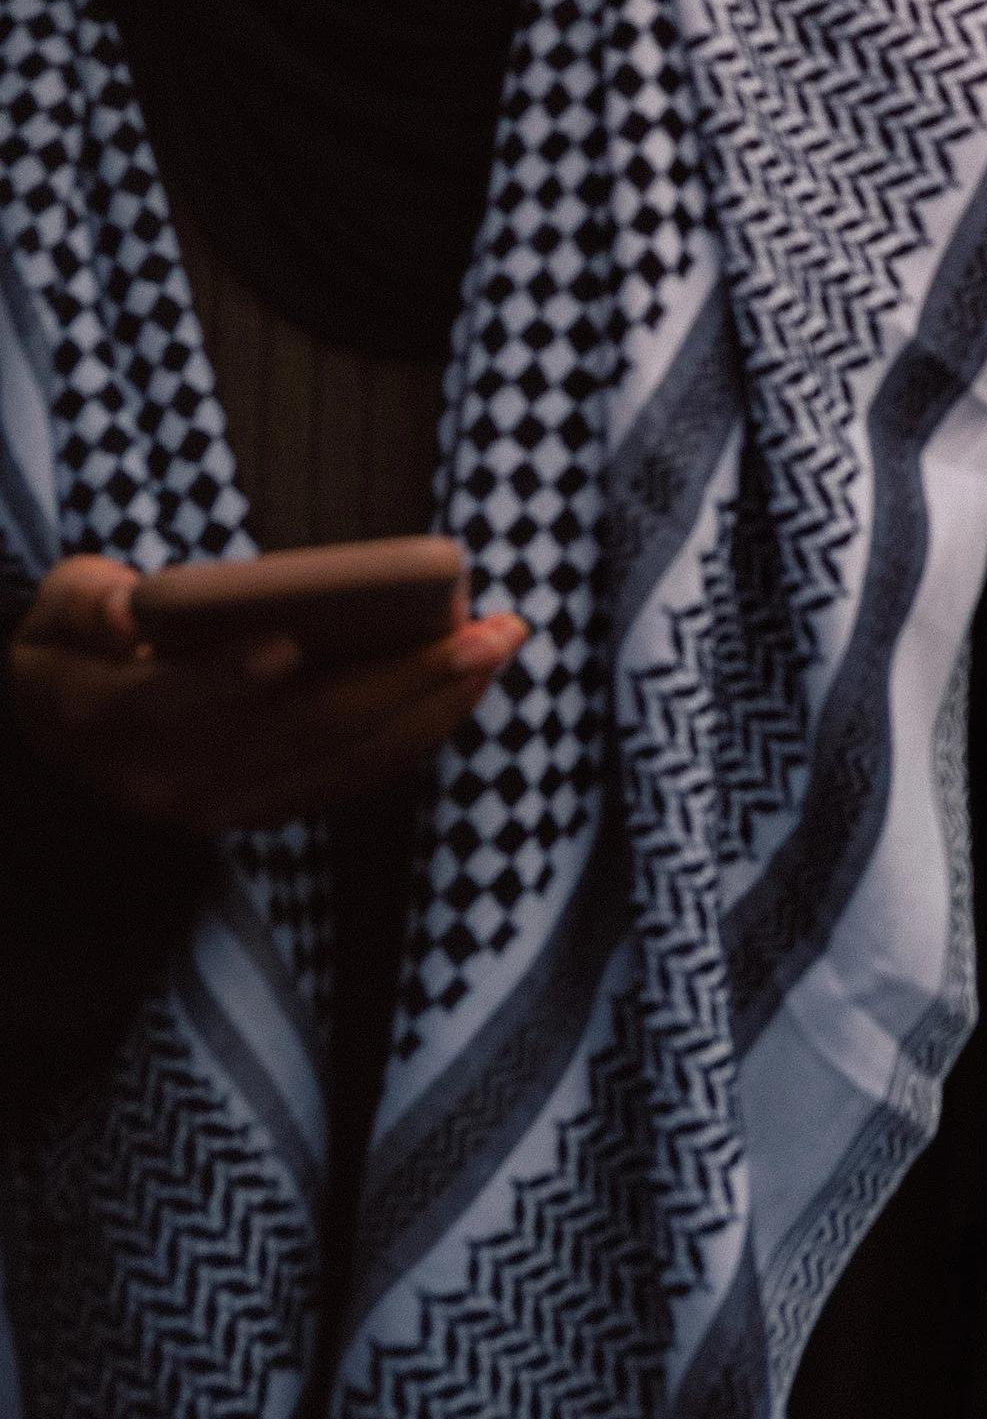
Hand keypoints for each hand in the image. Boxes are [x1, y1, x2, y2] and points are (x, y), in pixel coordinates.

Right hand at [8, 554, 525, 836]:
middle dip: (400, 679)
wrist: (65, 736)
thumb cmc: (74, 645)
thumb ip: (87, 607)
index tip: (290, 642)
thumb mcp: (56, 612)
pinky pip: (353, 776)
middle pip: (297, 732)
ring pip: (342, 761)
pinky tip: (467, 685)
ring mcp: (223, 808)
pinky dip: (416, 731)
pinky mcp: (265, 811)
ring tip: (499, 645)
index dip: (229, 678)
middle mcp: (172, 784)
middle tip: (485, 629)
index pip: (177, 704)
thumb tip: (129, 616)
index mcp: (109, 724)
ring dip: (431, 704)